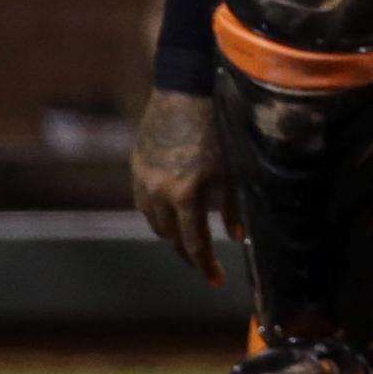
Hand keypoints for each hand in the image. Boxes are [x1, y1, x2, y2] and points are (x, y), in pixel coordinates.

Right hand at [131, 88, 236, 288]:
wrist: (185, 92)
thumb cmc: (218, 127)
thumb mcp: (232, 168)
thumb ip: (233, 206)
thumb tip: (237, 238)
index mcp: (186, 193)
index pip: (194, 242)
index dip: (205, 265)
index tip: (215, 281)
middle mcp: (159, 192)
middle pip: (170, 238)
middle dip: (187, 255)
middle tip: (203, 265)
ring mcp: (142, 180)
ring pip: (154, 223)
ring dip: (171, 236)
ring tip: (188, 243)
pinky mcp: (135, 168)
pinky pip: (144, 203)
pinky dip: (158, 215)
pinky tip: (171, 216)